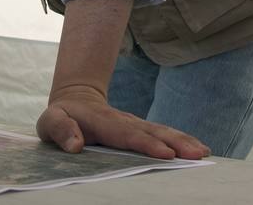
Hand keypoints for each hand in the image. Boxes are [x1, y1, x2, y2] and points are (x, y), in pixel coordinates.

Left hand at [36, 83, 208, 159]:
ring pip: (162, 131)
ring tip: (203, 152)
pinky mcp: (141, 129)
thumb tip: (76, 145)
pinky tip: (197, 148)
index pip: (128, 135)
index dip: (147, 145)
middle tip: (197, 154)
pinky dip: (181, 140)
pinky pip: (162, 134)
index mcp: (103, 122)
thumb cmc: (61, 116)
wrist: (75, 99)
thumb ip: (60, 130)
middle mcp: (125, 121)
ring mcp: (135, 123)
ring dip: (183, 141)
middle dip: (176, 143)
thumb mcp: (49, 121)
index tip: (166, 154)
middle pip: (154, 132)